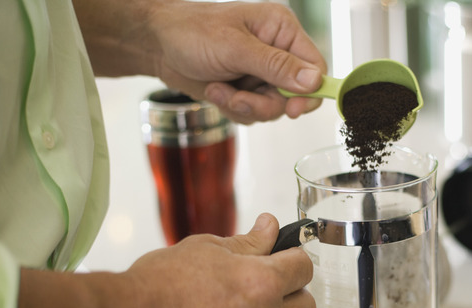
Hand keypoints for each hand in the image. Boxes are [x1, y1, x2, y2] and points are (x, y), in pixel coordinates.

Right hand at [125, 213, 314, 307]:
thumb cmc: (158, 287)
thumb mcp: (206, 249)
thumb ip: (247, 242)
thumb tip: (268, 228)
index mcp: (261, 281)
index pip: (303, 267)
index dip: (293, 258)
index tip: (284, 259)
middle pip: (306, 304)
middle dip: (292, 291)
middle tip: (272, 286)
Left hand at [148, 1, 326, 123]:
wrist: (156, 46)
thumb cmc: (191, 32)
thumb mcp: (235, 48)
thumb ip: (277, 66)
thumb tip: (314, 81)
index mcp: (282, 30)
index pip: (315, 67)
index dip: (309, 93)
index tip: (293, 109)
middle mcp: (277, 52)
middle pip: (295, 96)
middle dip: (265, 103)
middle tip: (239, 99)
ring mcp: (261, 73)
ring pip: (273, 109)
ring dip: (245, 106)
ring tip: (220, 90)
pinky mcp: (246, 90)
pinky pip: (254, 114)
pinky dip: (233, 109)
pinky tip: (216, 91)